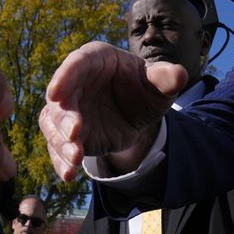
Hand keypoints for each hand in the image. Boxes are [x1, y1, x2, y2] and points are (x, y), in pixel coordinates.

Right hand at [38, 41, 185, 180]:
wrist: (137, 114)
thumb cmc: (144, 89)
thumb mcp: (158, 84)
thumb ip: (165, 78)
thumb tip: (179, 74)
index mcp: (96, 59)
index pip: (78, 63)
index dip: (66, 76)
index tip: (56, 92)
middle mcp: (75, 82)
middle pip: (61, 97)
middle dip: (64, 117)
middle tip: (75, 134)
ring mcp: (68, 108)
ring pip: (54, 123)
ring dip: (60, 141)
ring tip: (75, 159)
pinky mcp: (66, 132)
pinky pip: (56, 145)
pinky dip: (59, 159)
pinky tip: (68, 174)